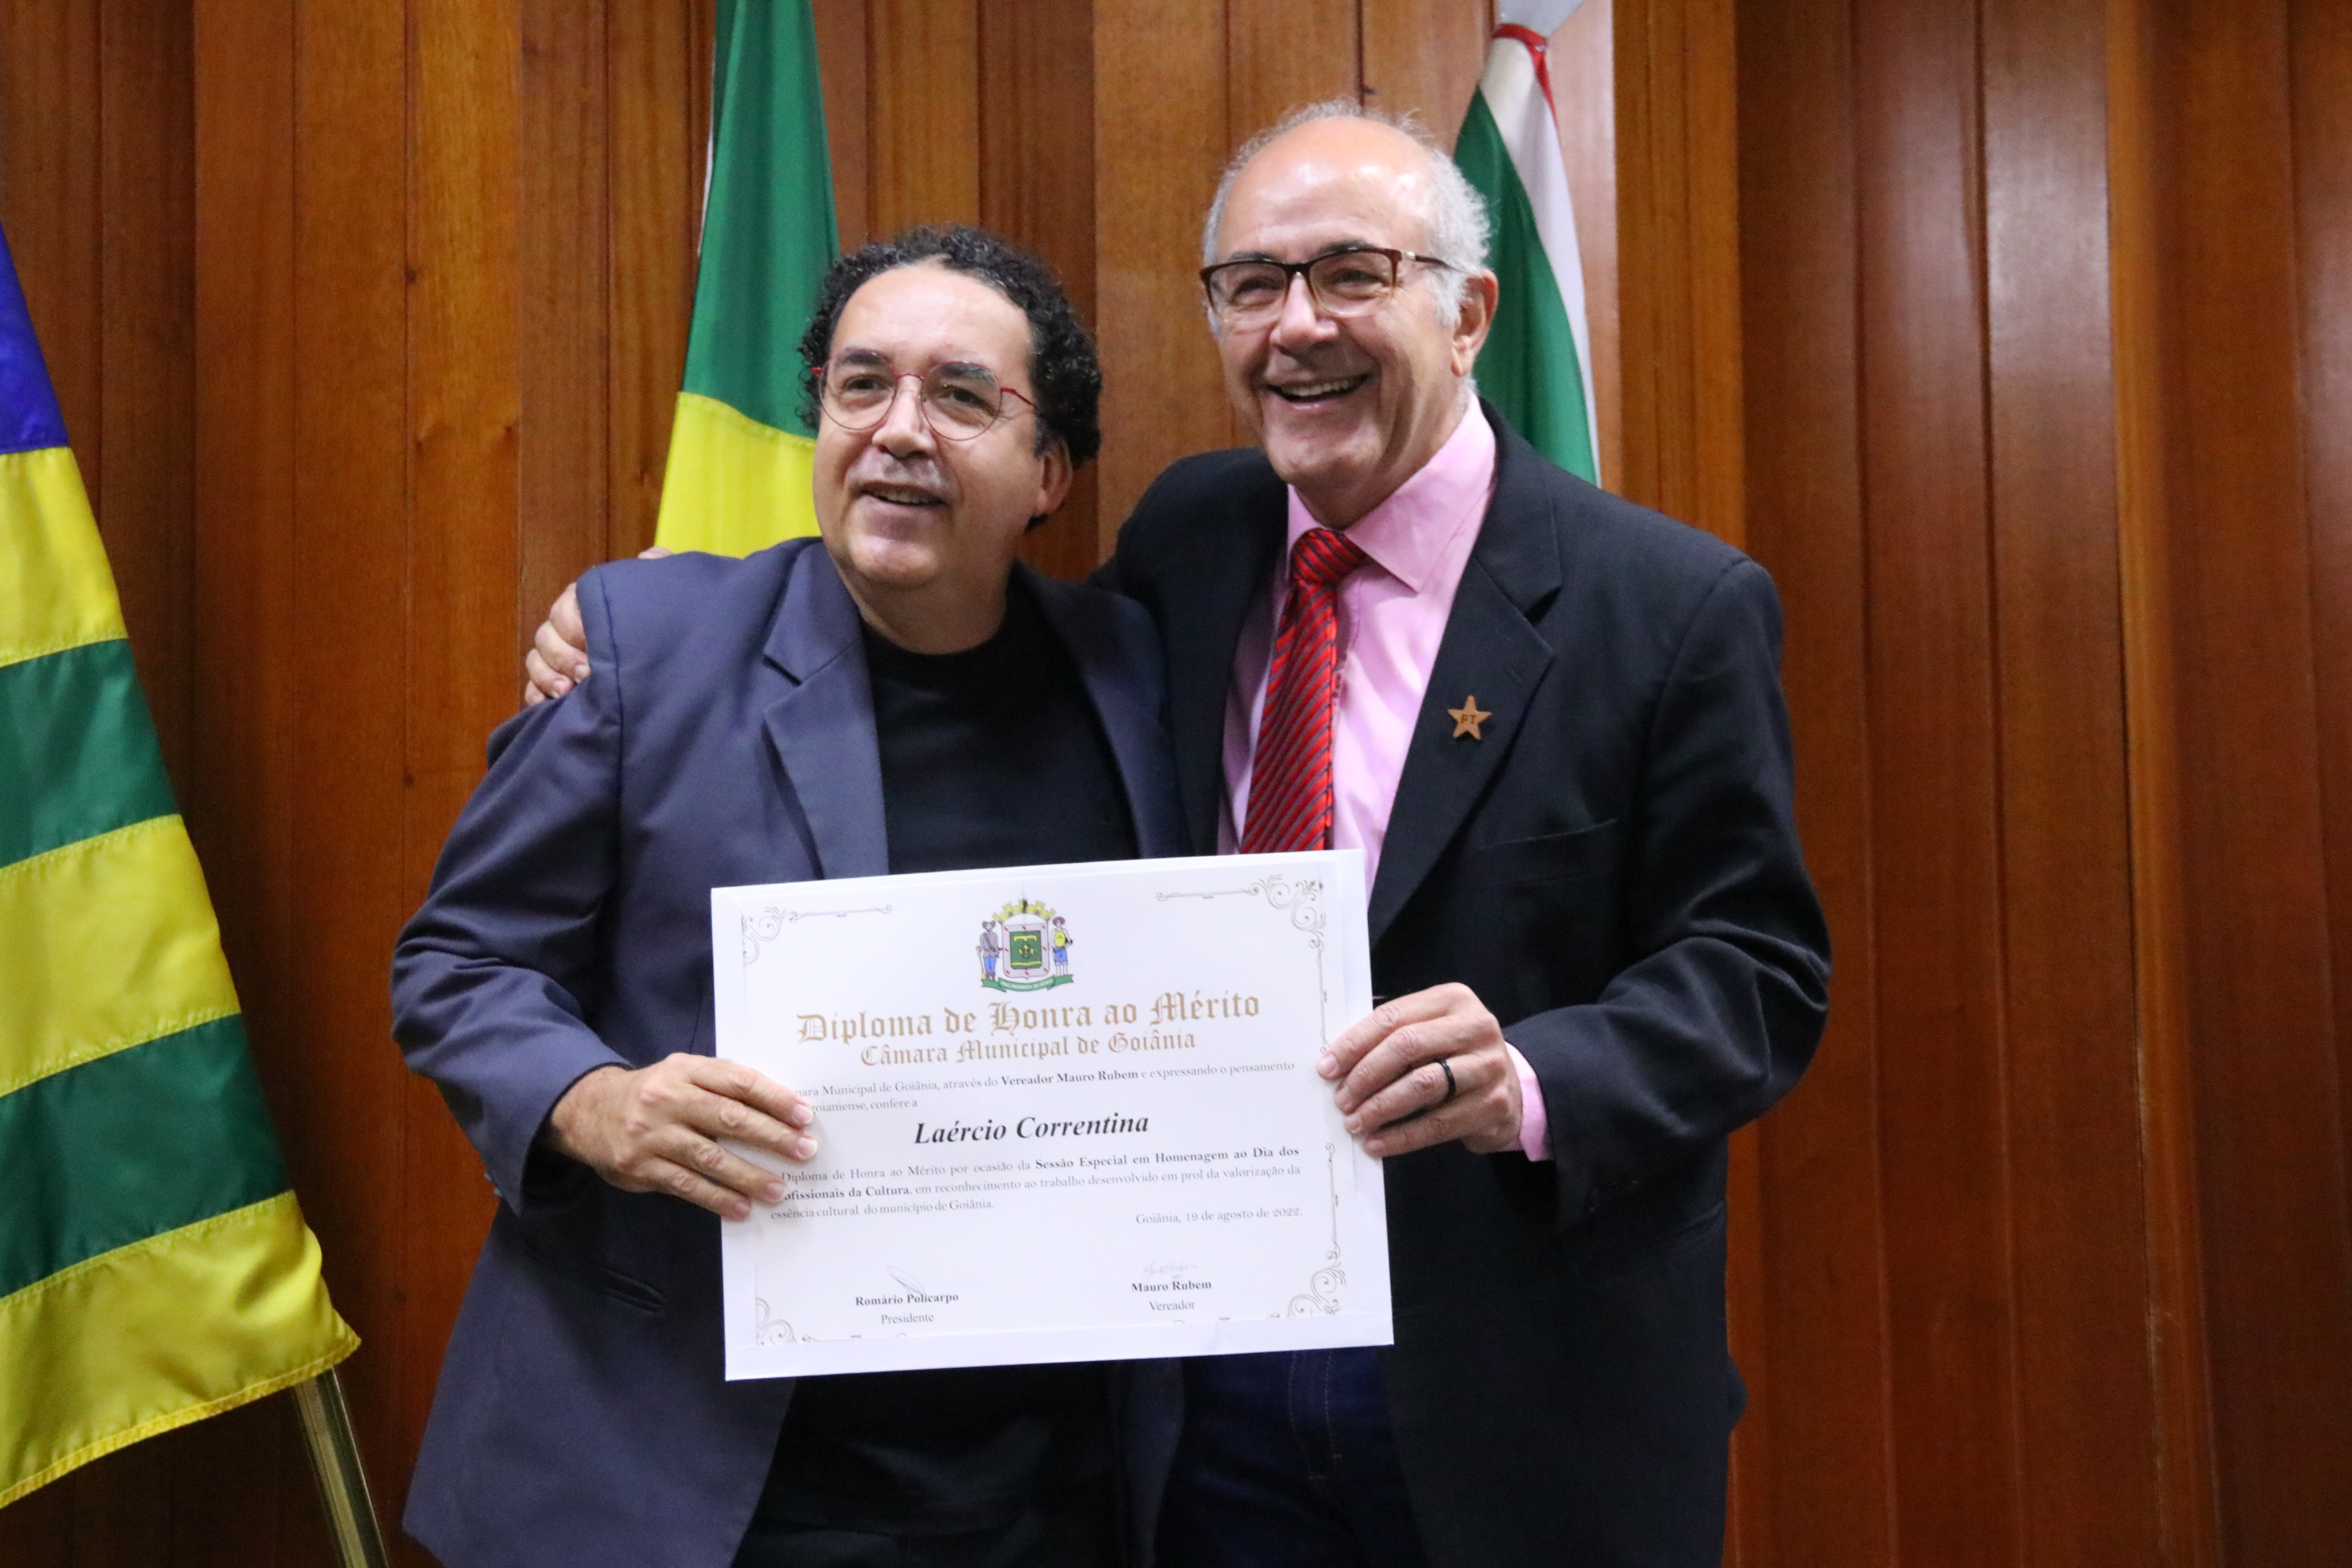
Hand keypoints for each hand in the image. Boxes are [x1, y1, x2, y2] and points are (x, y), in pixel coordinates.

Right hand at [521, 546, 670, 705]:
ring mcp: (561, 659)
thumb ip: (661, 570)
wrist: (683, 666)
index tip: (594, 645)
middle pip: (546, 636)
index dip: (574, 626)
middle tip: (587, 674)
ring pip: (536, 661)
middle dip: (563, 657)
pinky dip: (536, 698)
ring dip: (546, 677)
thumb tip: (647, 558)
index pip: (566, 608)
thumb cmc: (667, 625)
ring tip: (567, 692)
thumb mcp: (669, 595)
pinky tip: (549, 707)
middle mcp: (570, 629)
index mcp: (589, 604)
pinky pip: (532, 690)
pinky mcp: (557, 687)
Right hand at [545, 1053, 815, 1219]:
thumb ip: (722, 1085)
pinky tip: (741, 1208)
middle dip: (771, 1137)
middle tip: (804, 1151)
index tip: (805, 1115)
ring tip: (778, 1190)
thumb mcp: (684, 1074)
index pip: (738, 1081)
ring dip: (748, 1176)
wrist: (590, 1111)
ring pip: (709, 1157)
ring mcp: (653, 1134)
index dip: (774, 1098)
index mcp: (686, 1070)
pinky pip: (685, 1185)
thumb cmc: (656, 1093)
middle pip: (729, 1118)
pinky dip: (716, 1198)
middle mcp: (668, 1099)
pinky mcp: (640, 1167)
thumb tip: (780, 1111)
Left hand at [1318, 983, 1522, 1156]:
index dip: (1355, 1043)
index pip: (1393, 1017)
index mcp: (1453, 999)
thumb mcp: (1430, 1033)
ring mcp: (1489, 1066)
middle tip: (1341, 1098)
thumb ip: (1392, 1037)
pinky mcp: (1494, 1105)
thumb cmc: (1454, 1057)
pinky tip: (1378, 1143)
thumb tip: (1336, 1063)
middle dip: (1366, 1075)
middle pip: (1407, 1046)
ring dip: (1380, 1107)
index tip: (1327, 1068)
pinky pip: (1439, 1123)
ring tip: (1355, 1122)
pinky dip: (1402, 1136)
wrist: (1511, 1090)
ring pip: (1423, 1085)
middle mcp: (1476, 1027)